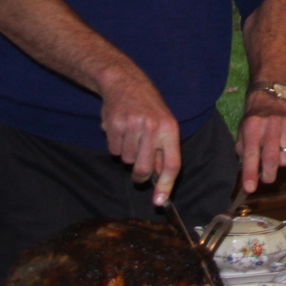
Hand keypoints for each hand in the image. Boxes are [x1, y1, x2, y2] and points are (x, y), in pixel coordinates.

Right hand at [97, 70, 181, 205]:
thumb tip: (161, 180)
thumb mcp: (165, 124)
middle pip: (144, 168)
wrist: (125, 83)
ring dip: (127, 155)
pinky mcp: (115, 126)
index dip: (166, 185)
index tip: (159, 202)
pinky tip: (120, 131)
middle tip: (139, 172)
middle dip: (140, 175)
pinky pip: (114, 151)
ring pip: (127, 161)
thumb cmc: (148, 108)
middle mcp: (153, 128)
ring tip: (131, 136)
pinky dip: (116, 146)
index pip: (172, 164)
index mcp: (170, 129)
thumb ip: (164, 150)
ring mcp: (133, 127)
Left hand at [236, 93, 285, 193]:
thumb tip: (251, 176)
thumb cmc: (253, 124)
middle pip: (272, 158)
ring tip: (276, 154)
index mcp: (253, 126)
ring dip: (280, 163)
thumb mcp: (242, 135)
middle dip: (268, 175)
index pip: (251, 154)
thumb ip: (245, 154)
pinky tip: (284, 148)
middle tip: (266, 179)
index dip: (250, 173)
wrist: (271, 103)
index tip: (250, 189)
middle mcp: (271, 123)